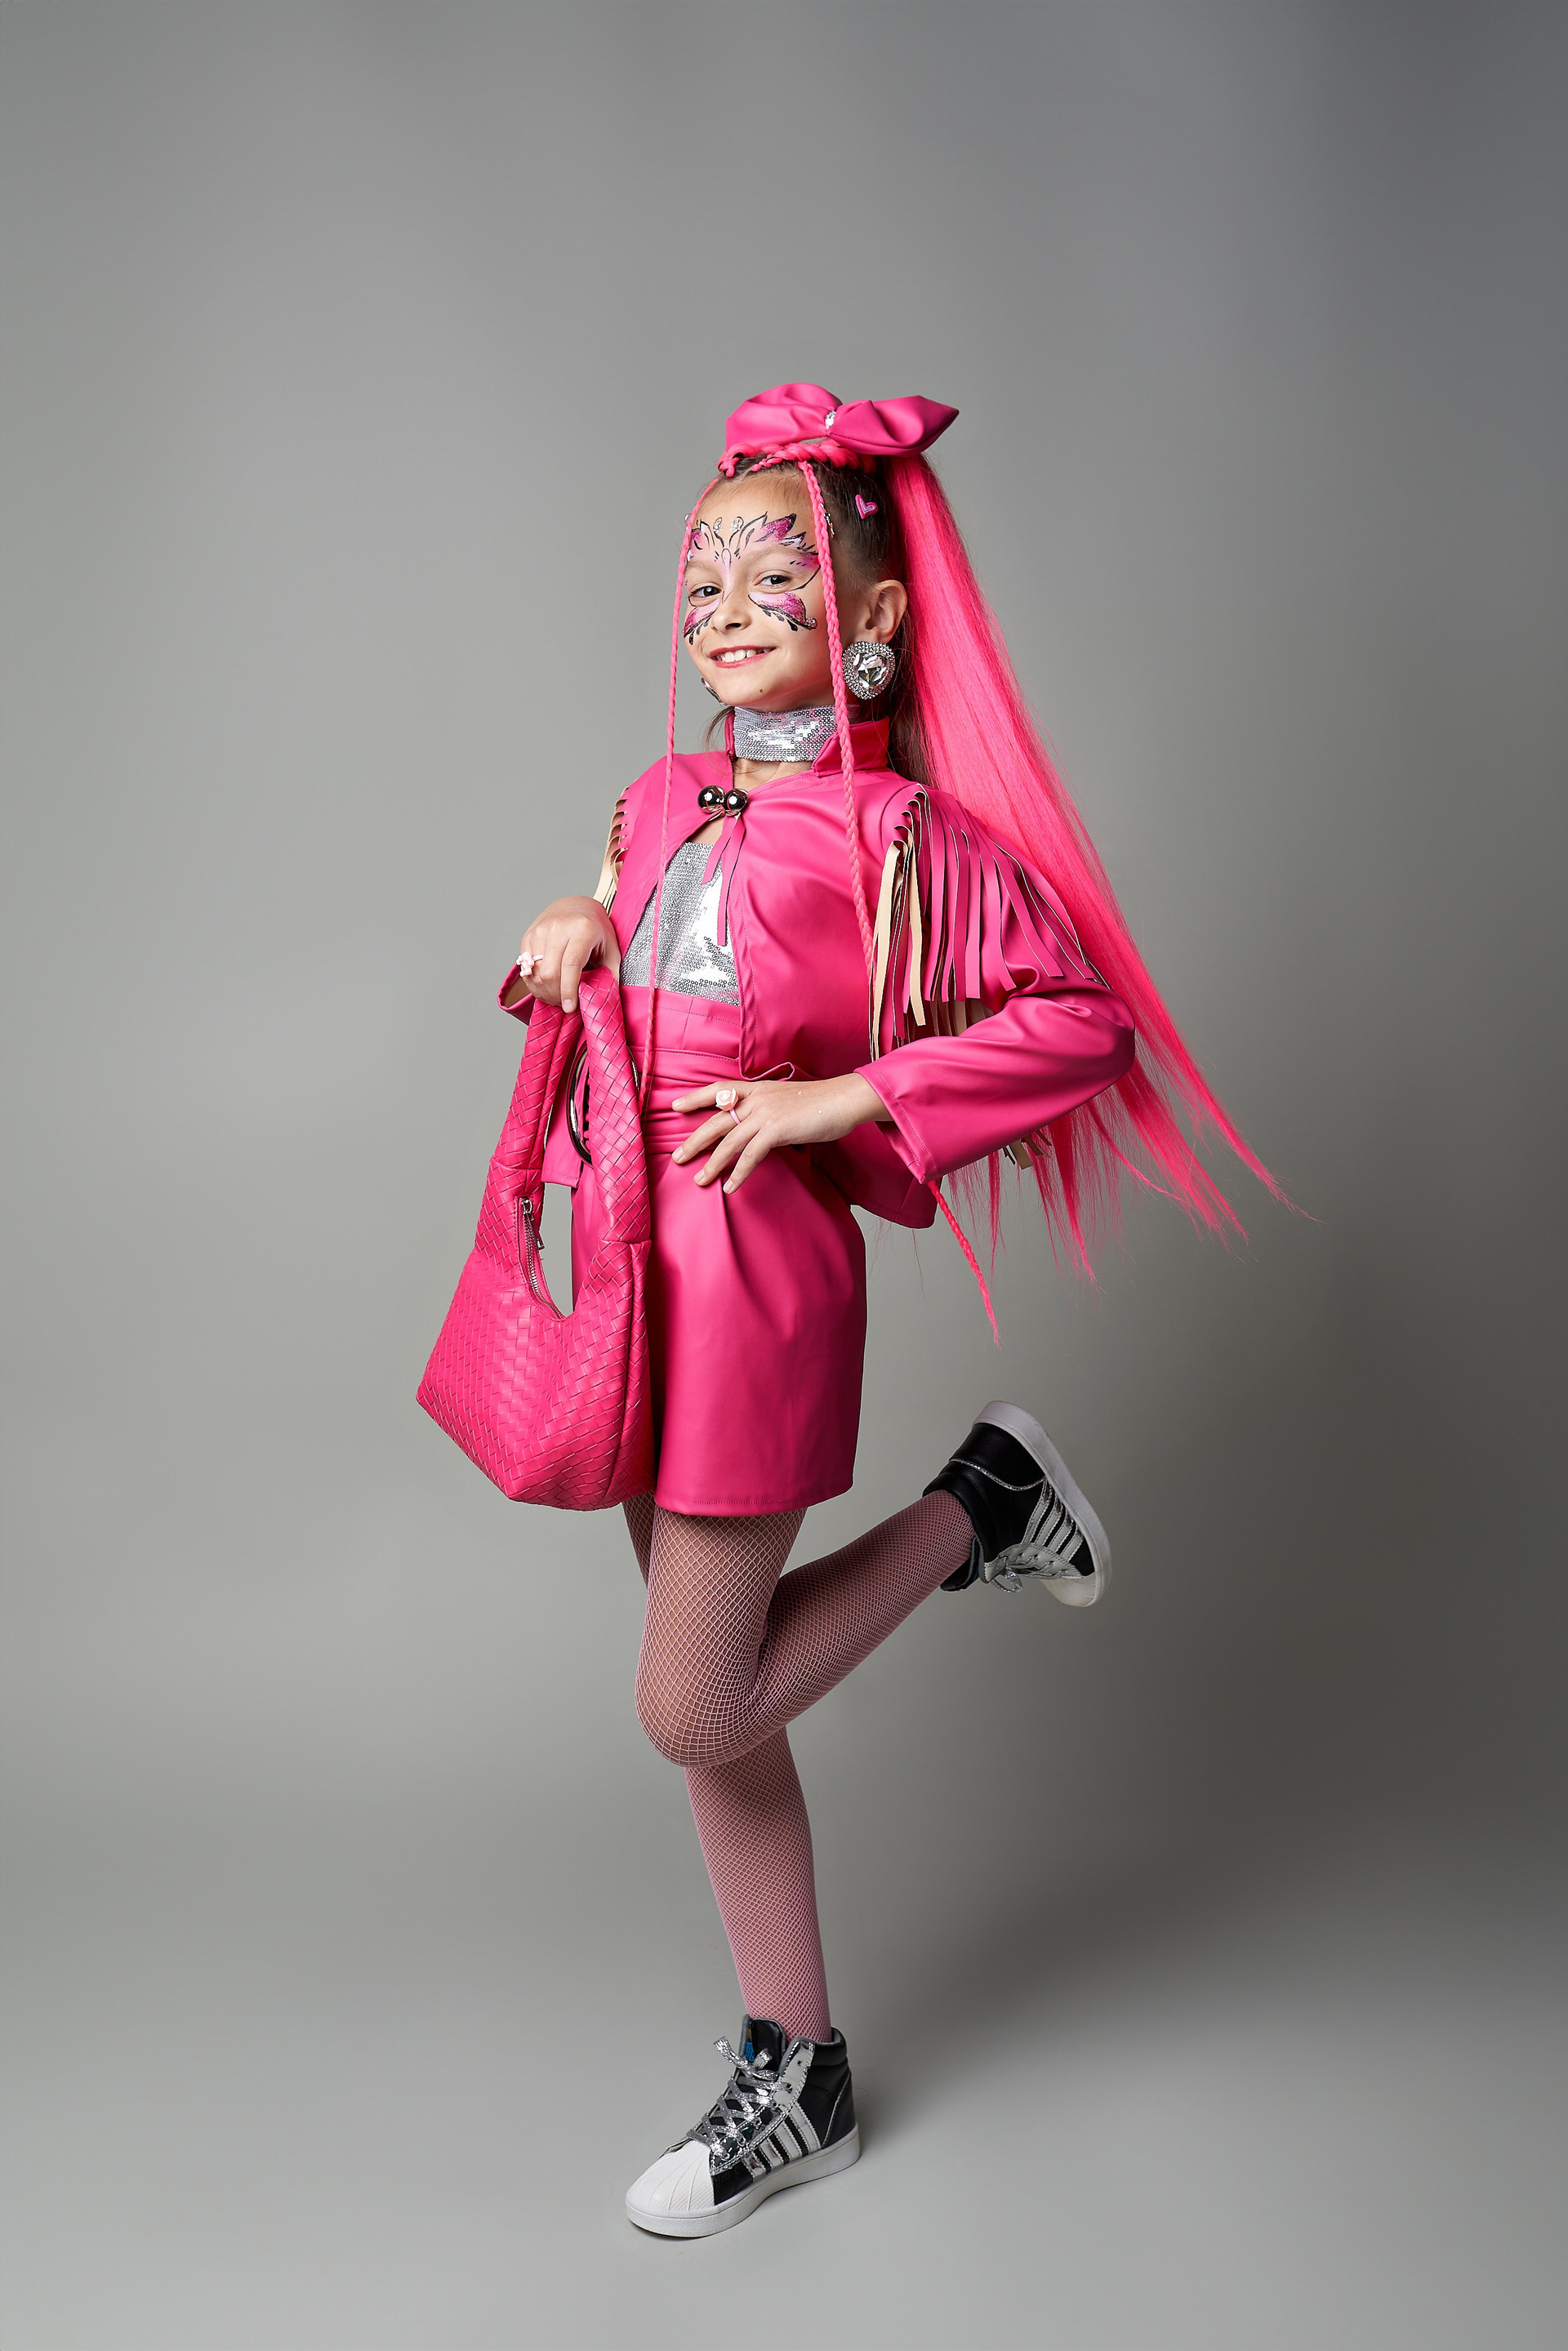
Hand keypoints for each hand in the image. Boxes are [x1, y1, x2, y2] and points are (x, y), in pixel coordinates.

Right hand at [507, 896, 619, 1012]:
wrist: (577, 906)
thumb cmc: (596, 931)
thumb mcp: (611, 950)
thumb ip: (609, 975)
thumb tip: (601, 1002)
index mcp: (583, 929)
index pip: (571, 964)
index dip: (568, 990)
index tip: (570, 1008)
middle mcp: (558, 927)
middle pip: (549, 973)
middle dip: (556, 995)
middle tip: (566, 1004)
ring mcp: (540, 931)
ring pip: (535, 973)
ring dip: (544, 991)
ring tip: (556, 996)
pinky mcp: (528, 936)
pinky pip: (526, 968)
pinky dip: (535, 982)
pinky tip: (547, 986)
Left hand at [671, 1072, 889, 1190]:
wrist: (844, 1099)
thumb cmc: (821, 1103)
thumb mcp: (787, 1101)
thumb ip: (768, 1111)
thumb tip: (756, 1129)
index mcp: (758, 1089)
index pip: (719, 1089)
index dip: (696, 1097)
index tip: (676, 1105)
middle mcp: (757, 1099)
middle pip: (716, 1121)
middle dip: (695, 1141)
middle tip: (678, 1157)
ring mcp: (765, 1113)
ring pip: (729, 1141)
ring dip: (712, 1163)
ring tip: (700, 1180)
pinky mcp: (776, 1129)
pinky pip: (751, 1155)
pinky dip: (739, 1173)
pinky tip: (731, 1187)